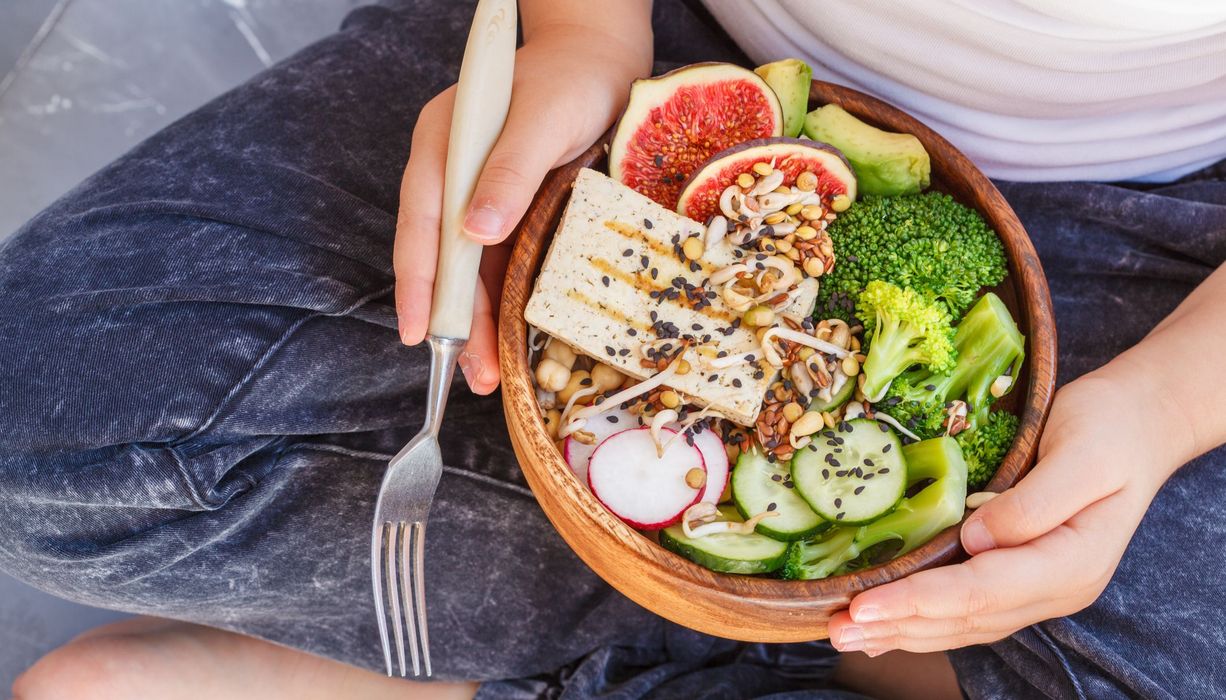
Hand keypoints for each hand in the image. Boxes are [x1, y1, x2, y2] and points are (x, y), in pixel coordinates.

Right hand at [393, 27, 650, 393]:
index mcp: (442, 147)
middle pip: (443, 258)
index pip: (421, 223)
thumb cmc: (569, 80)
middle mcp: (452, 176)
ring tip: (485, 374)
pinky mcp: (508, 213)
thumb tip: (473, 233)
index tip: (418, 332)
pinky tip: (505, 340)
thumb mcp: (542, 121)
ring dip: (476, 322)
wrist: (601, 62)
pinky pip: (497, 266)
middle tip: (468, 372)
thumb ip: (509, 172)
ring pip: (470, 271)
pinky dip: (500, 304)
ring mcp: (479, 197)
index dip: (419, 282)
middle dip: (452, 319)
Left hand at [827, 368, 1193, 654]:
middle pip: (965, 618)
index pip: (981, 592)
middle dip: (898, 625)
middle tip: (836, 628)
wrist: (1140, 424)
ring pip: (964, 624)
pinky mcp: (1022, 575)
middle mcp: (1055, 588)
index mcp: (1071, 562)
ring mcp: (1040, 588)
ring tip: (847, 634)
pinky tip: (887, 624)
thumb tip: (978, 539)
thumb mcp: (1082, 452)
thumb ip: (1034, 502)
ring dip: (904, 631)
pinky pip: (968, 608)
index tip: (864, 604)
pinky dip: (924, 619)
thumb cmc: (1111, 428)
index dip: (918, 602)